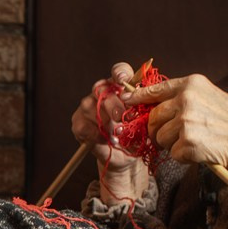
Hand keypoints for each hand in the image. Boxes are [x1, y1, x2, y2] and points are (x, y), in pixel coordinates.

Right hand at [70, 62, 148, 204]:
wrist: (127, 157)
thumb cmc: (138, 135)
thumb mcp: (146, 121)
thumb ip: (145, 109)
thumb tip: (148, 103)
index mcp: (120, 87)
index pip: (119, 71)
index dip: (120, 73)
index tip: (124, 81)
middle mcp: (102, 93)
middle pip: (101, 88)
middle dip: (112, 103)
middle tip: (121, 116)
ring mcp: (88, 107)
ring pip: (89, 106)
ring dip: (104, 120)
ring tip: (116, 133)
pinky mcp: (79, 124)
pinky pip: (83, 125)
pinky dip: (95, 133)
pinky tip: (106, 139)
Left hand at [131, 74, 227, 208]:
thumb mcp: (210, 98)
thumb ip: (184, 96)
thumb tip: (154, 103)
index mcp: (192, 84)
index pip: (156, 89)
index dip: (138, 97)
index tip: (126, 101)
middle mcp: (187, 99)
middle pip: (153, 117)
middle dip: (157, 130)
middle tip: (174, 137)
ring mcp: (187, 120)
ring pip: (159, 137)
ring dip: (171, 145)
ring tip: (194, 143)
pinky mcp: (187, 142)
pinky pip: (172, 153)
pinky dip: (183, 157)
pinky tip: (200, 152)